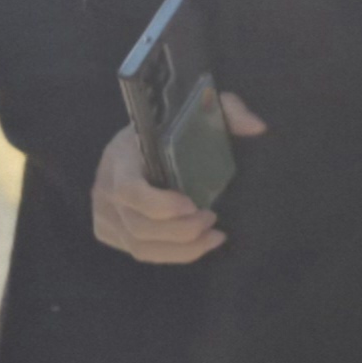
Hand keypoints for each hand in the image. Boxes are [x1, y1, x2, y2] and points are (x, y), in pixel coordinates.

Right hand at [90, 93, 264, 264]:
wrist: (140, 138)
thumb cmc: (171, 126)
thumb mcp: (201, 108)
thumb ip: (229, 111)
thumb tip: (258, 128)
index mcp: (121, 156)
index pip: (129, 190)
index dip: (159, 204)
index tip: (192, 204)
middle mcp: (104, 186)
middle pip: (137, 225)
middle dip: (180, 230)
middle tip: (212, 219)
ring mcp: (103, 212)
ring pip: (139, 245)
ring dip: (180, 248)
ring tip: (212, 236)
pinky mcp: (108, 229)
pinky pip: (138, 252)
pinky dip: (171, 255)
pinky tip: (198, 245)